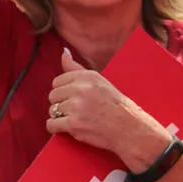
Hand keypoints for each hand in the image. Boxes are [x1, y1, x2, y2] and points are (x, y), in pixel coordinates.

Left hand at [46, 49, 166, 168]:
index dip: (64, 93)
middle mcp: (81, 88)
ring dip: (61, 117)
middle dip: (61, 104)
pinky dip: (57, 129)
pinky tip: (70, 128)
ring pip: (52, 110)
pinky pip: (51, 125)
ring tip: (79, 119)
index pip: (57, 81)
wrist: (131, 129)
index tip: (76, 99)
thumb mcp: (100, 82)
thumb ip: (77, 68)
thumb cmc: (115, 106)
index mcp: (87, 76)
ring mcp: (76, 106)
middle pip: (53, 96)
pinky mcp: (74, 123)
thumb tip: (63, 52)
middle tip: (79, 111)